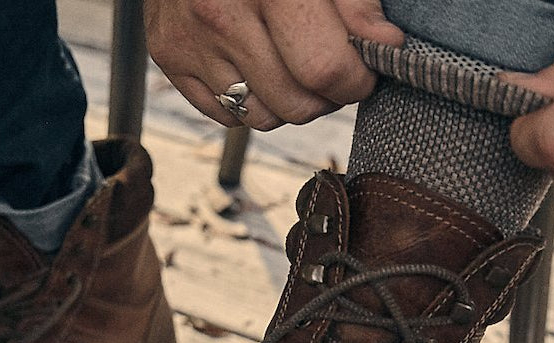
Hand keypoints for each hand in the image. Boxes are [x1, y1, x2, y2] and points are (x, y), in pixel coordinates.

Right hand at [146, 0, 404, 130]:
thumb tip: (385, 46)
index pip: (324, 69)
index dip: (356, 78)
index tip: (364, 67)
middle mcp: (222, 15)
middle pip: (294, 103)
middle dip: (326, 96)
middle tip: (332, 66)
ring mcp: (190, 40)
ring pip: (261, 117)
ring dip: (288, 102)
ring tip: (294, 64)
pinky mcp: (168, 55)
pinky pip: (224, 114)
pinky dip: (249, 100)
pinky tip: (257, 64)